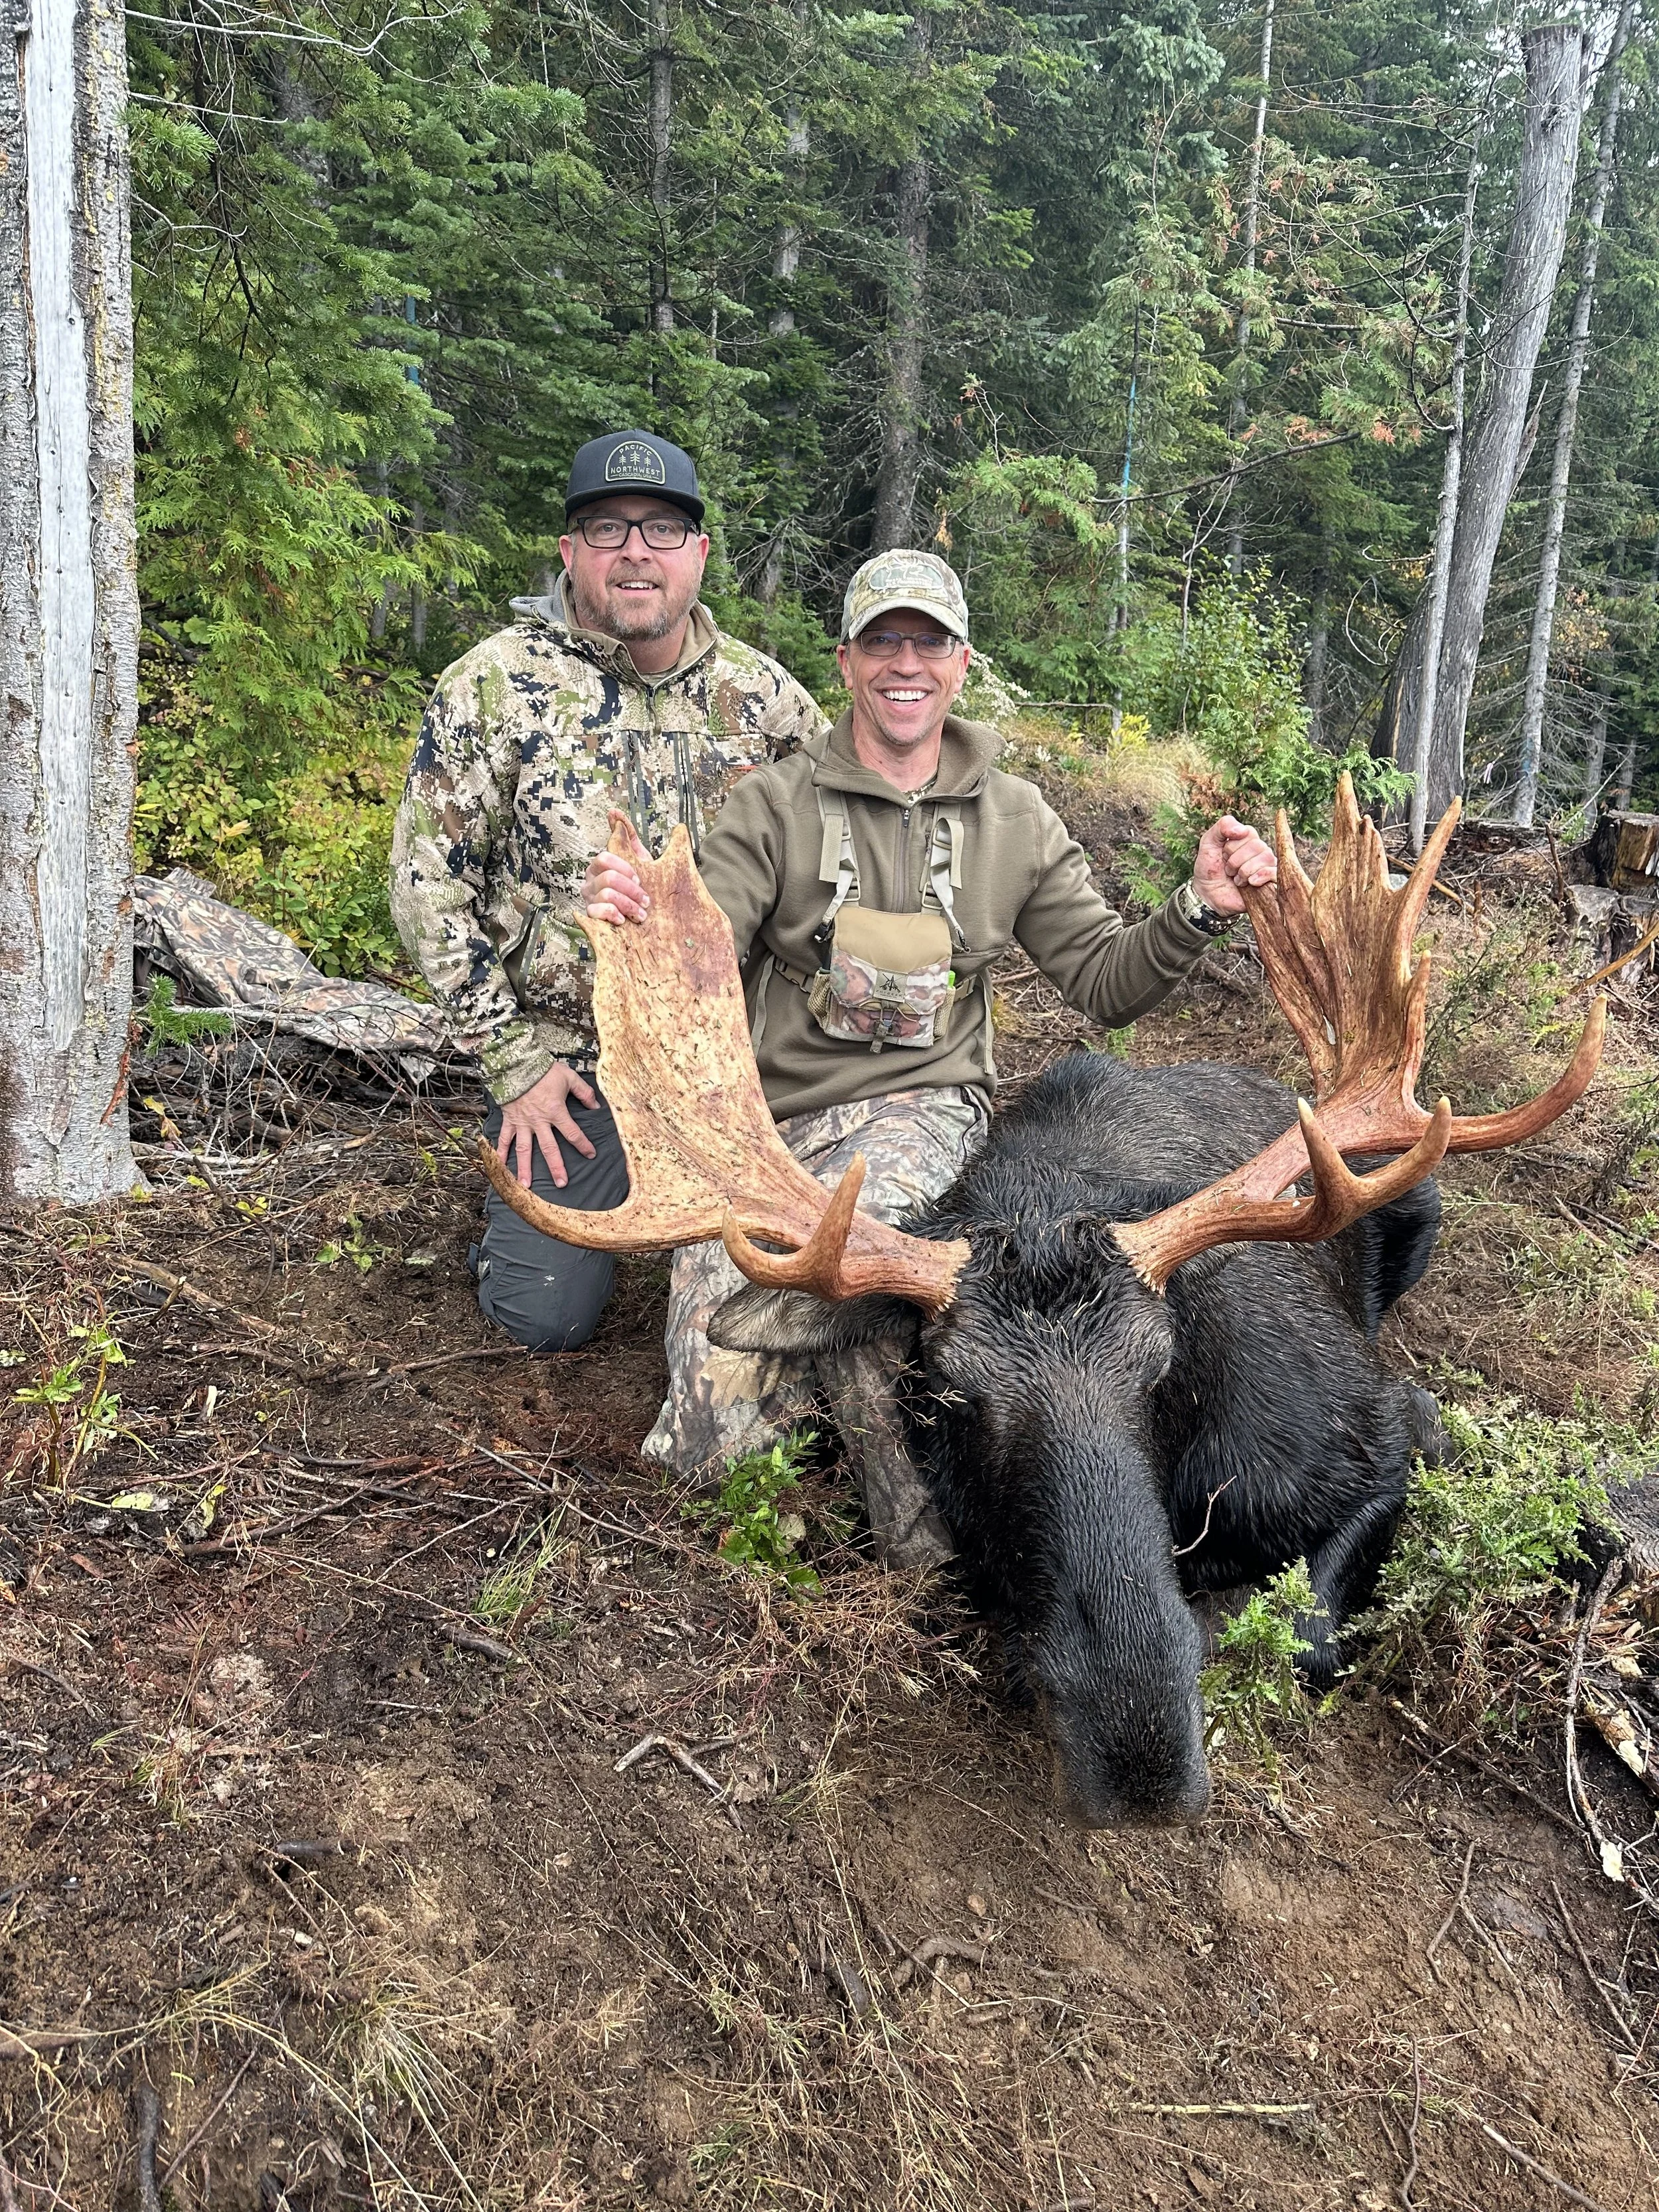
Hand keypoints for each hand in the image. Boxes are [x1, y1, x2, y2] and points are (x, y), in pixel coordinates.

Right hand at [498, 1059, 597, 1188]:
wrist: (517, 1063)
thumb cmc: (543, 1070)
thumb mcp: (569, 1077)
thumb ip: (584, 1093)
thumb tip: (596, 1107)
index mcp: (556, 1112)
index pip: (573, 1133)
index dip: (583, 1145)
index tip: (590, 1155)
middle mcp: (539, 1121)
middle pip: (549, 1148)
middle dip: (556, 1167)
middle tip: (562, 1183)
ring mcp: (522, 1123)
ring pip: (524, 1149)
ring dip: (525, 1168)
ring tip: (526, 1186)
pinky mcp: (510, 1120)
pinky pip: (505, 1139)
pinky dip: (501, 1153)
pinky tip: (500, 1166)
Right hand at [582, 809, 650, 924]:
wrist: (642, 917)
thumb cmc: (637, 886)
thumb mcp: (637, 857)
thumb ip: (626, 834)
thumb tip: (614, 813)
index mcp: (600, 866)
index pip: (605, 858)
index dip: (625, 868)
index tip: (640, 879)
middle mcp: (591, 881)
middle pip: (609, 878)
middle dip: (632, 890)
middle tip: (645, 900)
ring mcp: (589, 899)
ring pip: (607, 895)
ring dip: (629, 905)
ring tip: (640, 914)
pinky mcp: (591, 917)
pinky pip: (599, 912)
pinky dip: (614, 915)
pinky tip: (624, 919)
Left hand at [1191, 815, 1276, 915]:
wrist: (1207, 896)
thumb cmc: (1209, 869)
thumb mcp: (1208, 842)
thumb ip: (1222, 826)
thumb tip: (1243, 830)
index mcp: (1248, 839)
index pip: (1248, 833)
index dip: (1232, 845)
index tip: (1223, 855)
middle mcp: (1260, 851)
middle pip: (1257, 846)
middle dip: (1236, 860)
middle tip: (1228, 870)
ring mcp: (1266, 867)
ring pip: (1266, 857)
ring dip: (1245, 870)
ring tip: (1236, 879)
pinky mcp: (1270, 883)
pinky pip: (1275, 873)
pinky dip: (1261, 875)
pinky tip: (1250, 882)